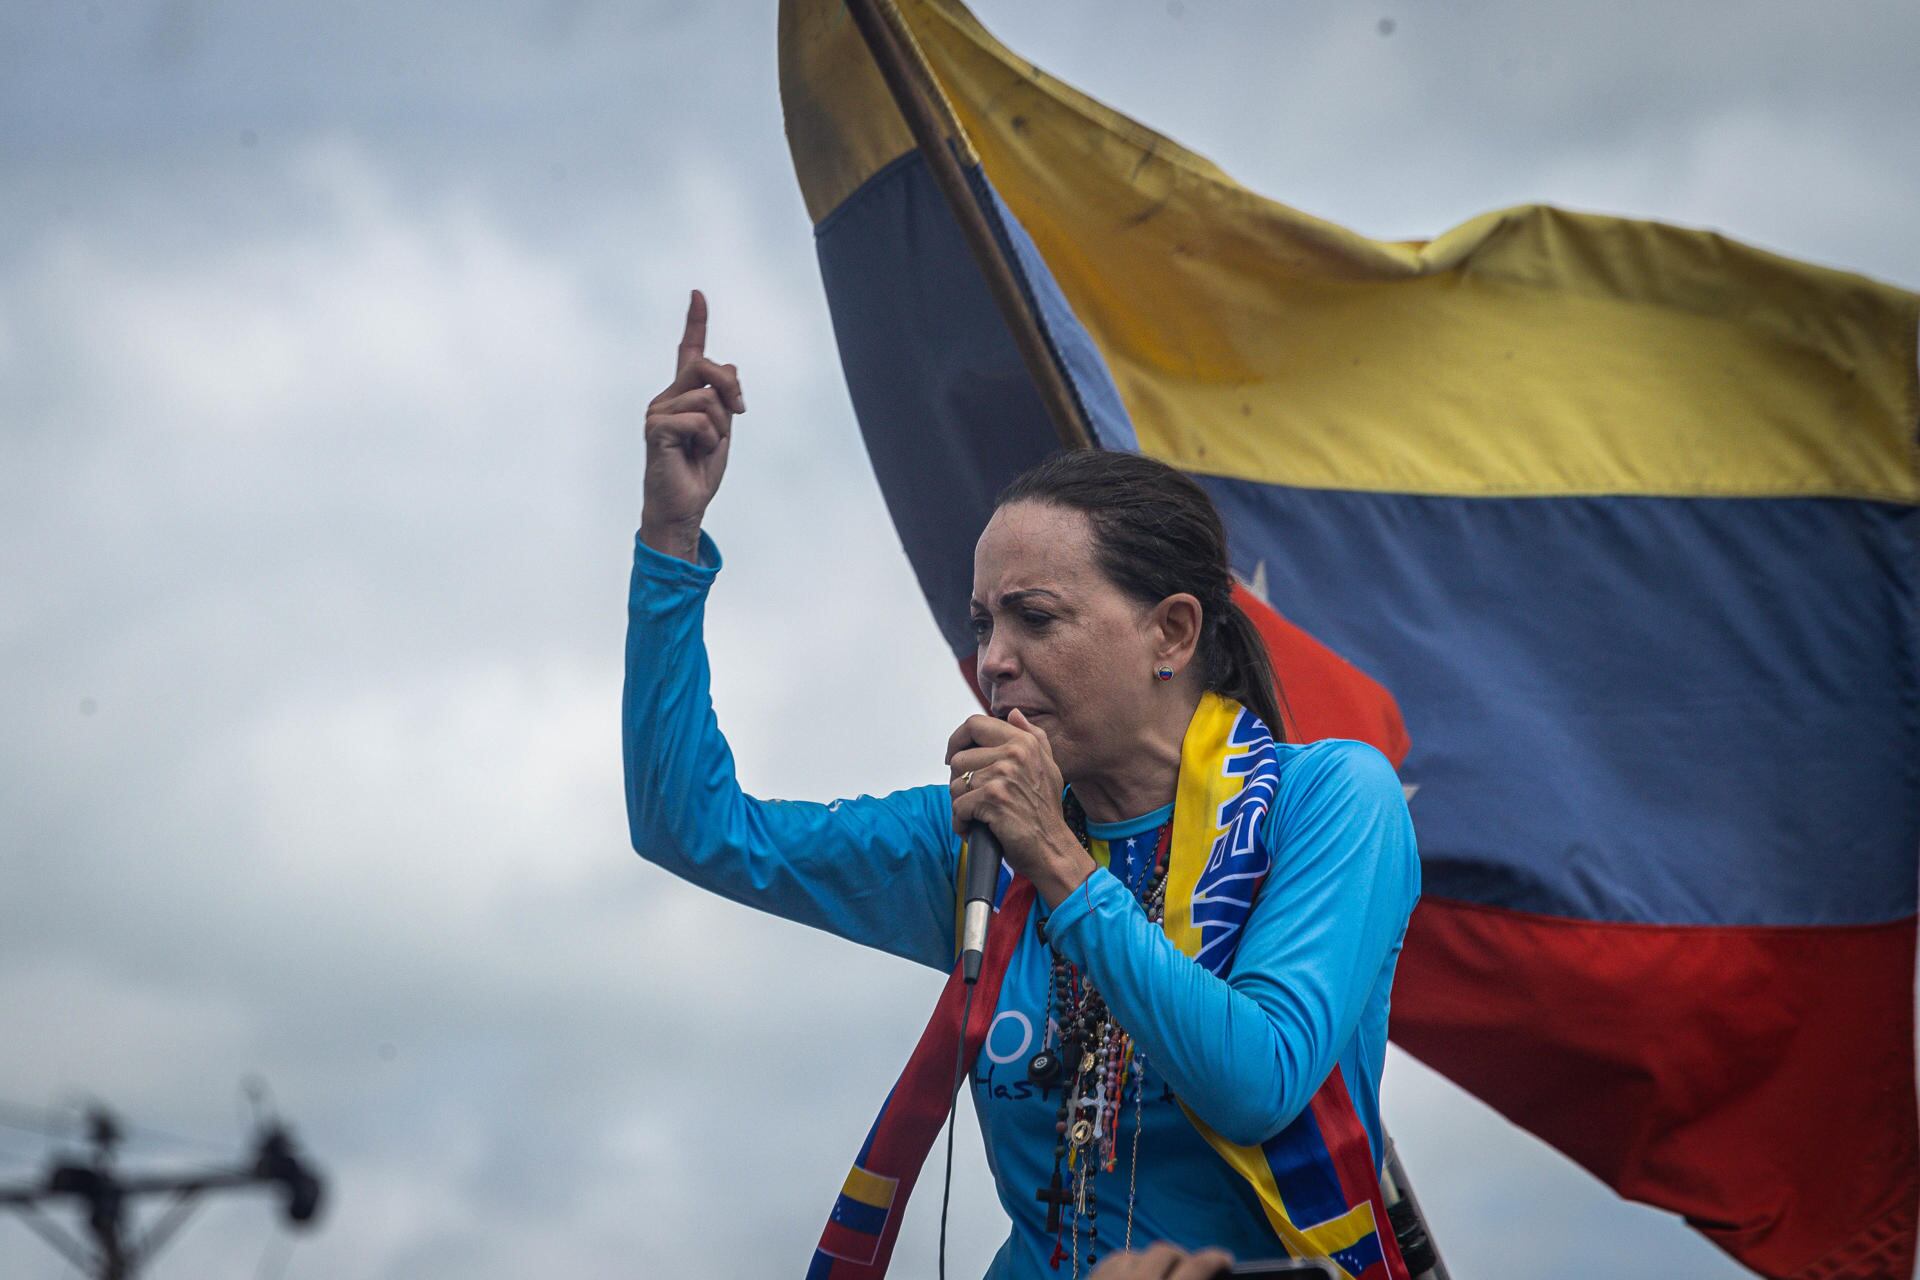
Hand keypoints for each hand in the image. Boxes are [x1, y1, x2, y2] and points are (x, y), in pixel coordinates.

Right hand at [640, 290, 745, 561]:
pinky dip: (709, 440)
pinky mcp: (656, 428)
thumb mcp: (723, 430)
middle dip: (731, 389)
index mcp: (683, 396)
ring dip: (720, 428)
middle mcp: (666, 398)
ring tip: (705, 448)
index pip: (688, 352)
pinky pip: (700, 420)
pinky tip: (695, 454)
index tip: (698, 294)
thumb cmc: (699, 472)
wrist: (683, 507)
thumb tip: (729, 364)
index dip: (695, 322)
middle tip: (739, 413)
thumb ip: (725, 398)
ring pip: (708, 398)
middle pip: (705, 367)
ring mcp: (657, 411)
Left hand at [947, 709, 1094, 906]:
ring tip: (979, 816)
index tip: (954, 757)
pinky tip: (976, 829)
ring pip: (955, 784)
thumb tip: (1014, 714)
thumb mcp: (1048, 767)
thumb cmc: (1046, 812)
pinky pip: (958, 806)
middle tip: (973, 799)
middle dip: (959, 782)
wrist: (1052, 849)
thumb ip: (1033, 736)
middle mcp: (1014, 753)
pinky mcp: (993, 798)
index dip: (957, 740)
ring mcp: (1003, 775)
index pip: (974, 724)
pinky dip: (961, 823)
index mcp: (1024, 742)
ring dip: (961, 805)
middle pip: (959, 758)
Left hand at [1088, 1244, 1233, 1278]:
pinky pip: (1114, 1260)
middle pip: (1165, 1251)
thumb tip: (1202, 1274)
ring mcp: (1109, 1276)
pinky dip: (1127, 1266)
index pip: (1195, 1268)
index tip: (1225, 1258)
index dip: (1214, 1259)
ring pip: (1137, 1253)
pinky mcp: (1091, 1276)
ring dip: (1151, 1262)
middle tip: (1190, 1271)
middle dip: (1181, 1258)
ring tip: (1159, 1277)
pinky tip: (1131, 1277)